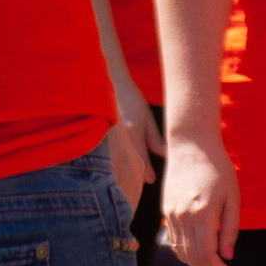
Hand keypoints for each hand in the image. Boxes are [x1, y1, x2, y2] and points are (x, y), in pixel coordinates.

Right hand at [104, 73, 162, 194]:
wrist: (110, 81)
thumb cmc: (131, 98)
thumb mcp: (145, 116)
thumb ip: (154, 137)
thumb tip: (164, 154)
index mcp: (134, 132)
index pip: (141, 160)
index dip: (146, 173)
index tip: (149, 180)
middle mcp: (121, 135)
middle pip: (128, 164)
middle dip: (133, 176)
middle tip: (139, 184)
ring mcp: (108, 134)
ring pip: (116, 160)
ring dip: (122, 170)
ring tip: (126, 179)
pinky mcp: (100, 133)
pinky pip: (107, 152)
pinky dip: (112, 160)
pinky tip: (114, 164)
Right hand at [157, 136, 239, 265]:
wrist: (190, 143)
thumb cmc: (217, 166)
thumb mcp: (233, 196)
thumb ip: (230, 228)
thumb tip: (227, 255)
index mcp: (202, 213)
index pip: (207, 256)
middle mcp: (182, 216)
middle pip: (193, 258)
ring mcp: (170, 213)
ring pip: (181, 251)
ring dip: (197, 265)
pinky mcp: (165, 208)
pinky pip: (173, 239)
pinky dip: (185, 252)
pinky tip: (199, 251)